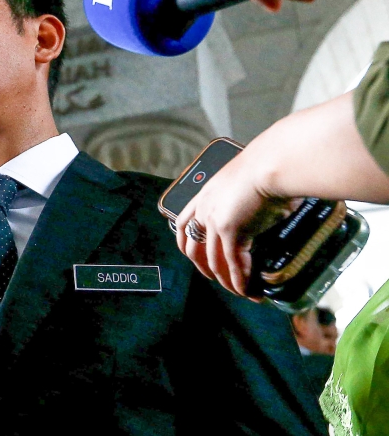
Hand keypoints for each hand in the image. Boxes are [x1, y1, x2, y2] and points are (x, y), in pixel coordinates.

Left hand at [173, 147, 291, 297]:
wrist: (271, 164)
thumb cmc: (266, 168)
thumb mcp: (244, 183)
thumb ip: (243, 200)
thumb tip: (262, 210)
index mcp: (204, 195)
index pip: (184, 224)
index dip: (186, 244)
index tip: (194, 257)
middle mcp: (203, 209)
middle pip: (193, 248)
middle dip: (204, 268)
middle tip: (216, 279)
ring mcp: (214, 221)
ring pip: (214, 260)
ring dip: (225, 280)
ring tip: (237, 291)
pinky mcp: (230, 230)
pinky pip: (233, 262)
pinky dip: (240, 280)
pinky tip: (247, 290)